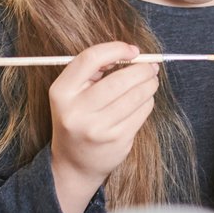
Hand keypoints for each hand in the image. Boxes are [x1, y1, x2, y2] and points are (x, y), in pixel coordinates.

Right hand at [47, 42, 158, 202]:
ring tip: (152, 80)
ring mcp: (97, 128)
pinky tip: (145, 99)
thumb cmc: (78, 117)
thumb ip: (93, 70)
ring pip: (135, 96)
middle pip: (118, 80)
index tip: (133, 50)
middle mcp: (77, 111)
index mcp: (62, 92)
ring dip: (149, 84)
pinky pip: (141, 113)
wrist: (74, 163)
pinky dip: (148, 101)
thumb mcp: (72, 93)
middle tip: (151, 66)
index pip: (90, 59)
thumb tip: (129, 53)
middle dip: (141, 69)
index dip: (116, 49)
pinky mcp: (116, 140)